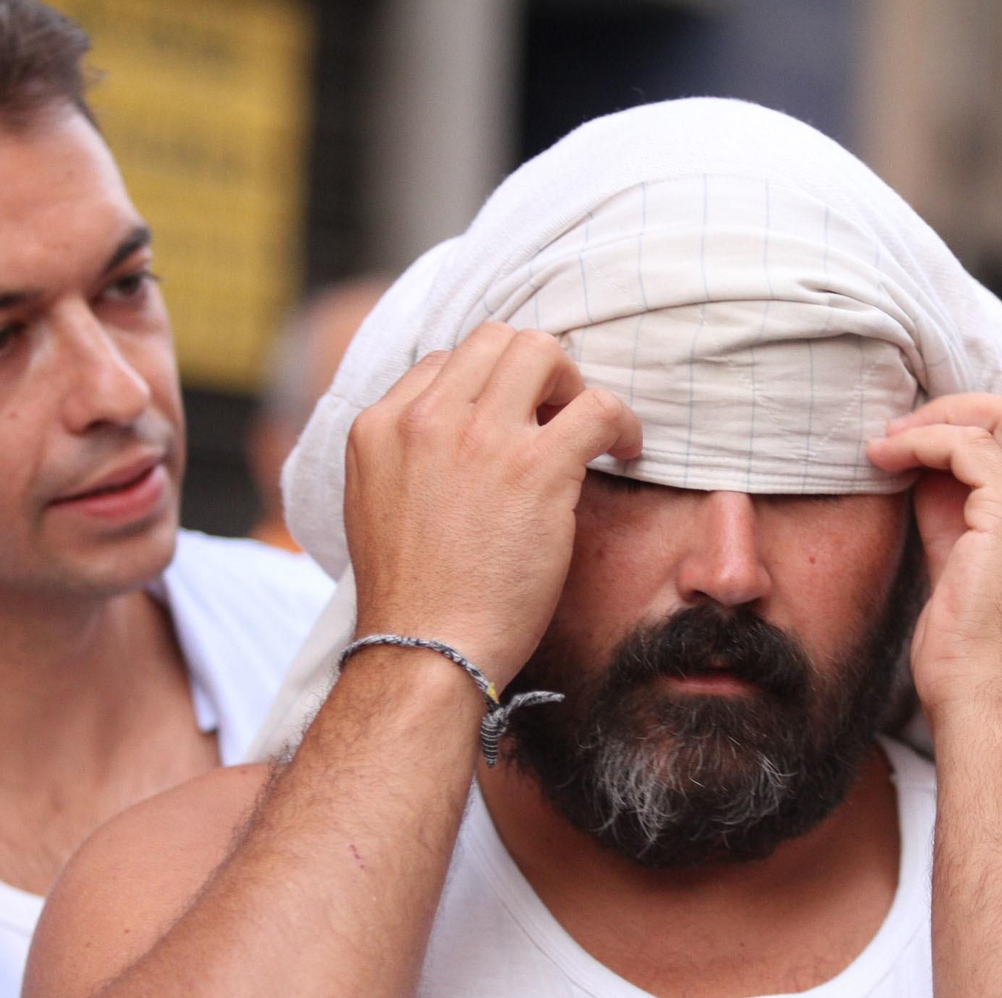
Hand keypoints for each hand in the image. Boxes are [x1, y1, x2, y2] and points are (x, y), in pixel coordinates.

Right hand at [343, 323, 641, 683]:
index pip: (444, 362)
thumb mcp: (377, 505)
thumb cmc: (413, 599)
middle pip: (495, 340)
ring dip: (573, 384)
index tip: (514, 421)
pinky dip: (621, 423)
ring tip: (588, 429)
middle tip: (555, 416)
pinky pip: (597, 406)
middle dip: (533, 370)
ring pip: (542, 352)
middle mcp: (425, 418)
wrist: (426, 652)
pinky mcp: (536, 467)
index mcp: (380, 426)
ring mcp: (480, 437)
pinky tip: (624, 451)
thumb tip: (456, 437)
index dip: (487, 386)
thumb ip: (408, 458)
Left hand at [865, 394, 1001, 737]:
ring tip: (889, 441)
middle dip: (965, 409)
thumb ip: (961, 516)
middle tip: (906, 427)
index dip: (986, 430)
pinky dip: (923, 442)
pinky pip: (969, 448)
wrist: (990, 717)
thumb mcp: (972, 573)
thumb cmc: (976, 666)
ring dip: (938, 420)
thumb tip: (926, 465)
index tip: (928, 442)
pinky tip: (884, 458)